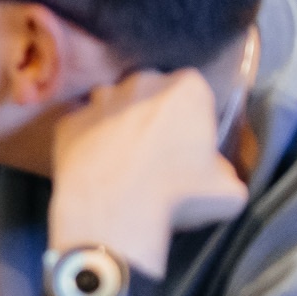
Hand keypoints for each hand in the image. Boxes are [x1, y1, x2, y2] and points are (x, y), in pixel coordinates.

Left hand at [46, 70, 248, 275]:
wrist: (114, 213)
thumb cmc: (178, 196)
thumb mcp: (228, 190)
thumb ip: (226, 171)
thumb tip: (216, 171)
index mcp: (187, 89)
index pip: (194, 91)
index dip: (192, 115)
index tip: (189, 140)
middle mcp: (141, 82)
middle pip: (151, 91)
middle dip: (154, 113)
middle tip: (155, 150)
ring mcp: (99, 99)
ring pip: (113, 104)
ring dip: (119, 122)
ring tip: (123, 158)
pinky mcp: (68, 121)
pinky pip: (82, 127)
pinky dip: (88, 141)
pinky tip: (95, 167)